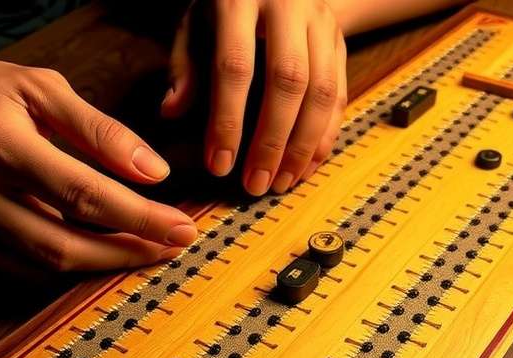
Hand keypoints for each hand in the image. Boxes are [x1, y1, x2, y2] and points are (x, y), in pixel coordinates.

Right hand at [0, 46, 197, 271]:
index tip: (181, 228)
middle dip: (129, 253)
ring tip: (143, 250)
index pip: (86, 195)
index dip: (141, 218)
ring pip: (44, 265)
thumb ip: (99, 131)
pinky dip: (63, 266)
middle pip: (67, 245)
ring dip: (102, 265)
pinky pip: (17, 268)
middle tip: (171, 248)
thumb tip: (153, 171)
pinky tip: (95, 254)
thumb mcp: (38, 89)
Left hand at [162, 0, 347, 195]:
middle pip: (289, 81)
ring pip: (322, 91)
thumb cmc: (226, 7)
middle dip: (273, 141)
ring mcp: (321, 23)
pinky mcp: (340, 42)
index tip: (219, 165)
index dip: (228, 121)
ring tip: (282, 182)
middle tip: (256, 184)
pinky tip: (306, 166)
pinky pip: (339, 95)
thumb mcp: (195, 24)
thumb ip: (185, 66)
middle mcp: (289, 6)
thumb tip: (171, 112)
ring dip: (304, 146)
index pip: (236, 67)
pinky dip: (325, 136)